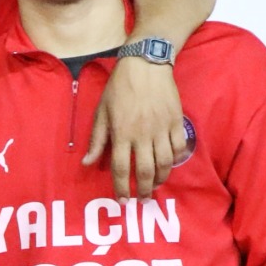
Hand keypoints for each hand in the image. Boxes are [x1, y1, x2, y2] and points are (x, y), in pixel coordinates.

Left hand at [84, 54, 188, 198]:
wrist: (146, 65)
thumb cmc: (118, 89)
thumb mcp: (101, 113)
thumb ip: (97, 140)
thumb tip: (87, 163)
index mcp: (121, 133)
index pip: (120, 168)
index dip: (121, 187)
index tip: (122, 200)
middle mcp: (142, 134)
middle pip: (145, 170)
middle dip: (143, 189)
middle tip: (142, 200)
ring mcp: (162, 128)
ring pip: (165, 162)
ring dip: (160, 178)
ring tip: (155, 186)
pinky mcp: (176, 121)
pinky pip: (179, 147)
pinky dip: (176, 160)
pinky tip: (170, 165)